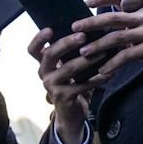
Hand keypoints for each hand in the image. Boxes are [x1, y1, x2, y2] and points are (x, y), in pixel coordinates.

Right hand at [27, 27, 95, 143]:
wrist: (70, 114)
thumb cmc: (71, 84)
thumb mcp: (65, 69)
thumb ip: (69, 54)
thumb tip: (88, 31)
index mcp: (43, 65)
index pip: (33, 50)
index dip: (38, 39)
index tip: (50, 29)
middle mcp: (44, 74)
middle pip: (49, 55)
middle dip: (66, 43)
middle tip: (82, 36)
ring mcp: (52, 86)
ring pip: (67, 69)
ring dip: (86, 60)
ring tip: (102, 53)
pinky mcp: (64, 97)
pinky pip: (82, 85)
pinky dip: (97, 79)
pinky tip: (109, 73)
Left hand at [71, 1, 142, 81]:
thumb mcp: (139, 33)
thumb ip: (123, 28)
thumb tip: (97, 28)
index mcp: (139, 13)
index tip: (87, 2)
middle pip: (114, 18)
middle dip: (92, 23)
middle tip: (75, 27)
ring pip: (117, 38)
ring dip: (98, 46)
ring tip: (84, 52)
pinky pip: (126, 55)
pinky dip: (112, 63)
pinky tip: (102, 70)